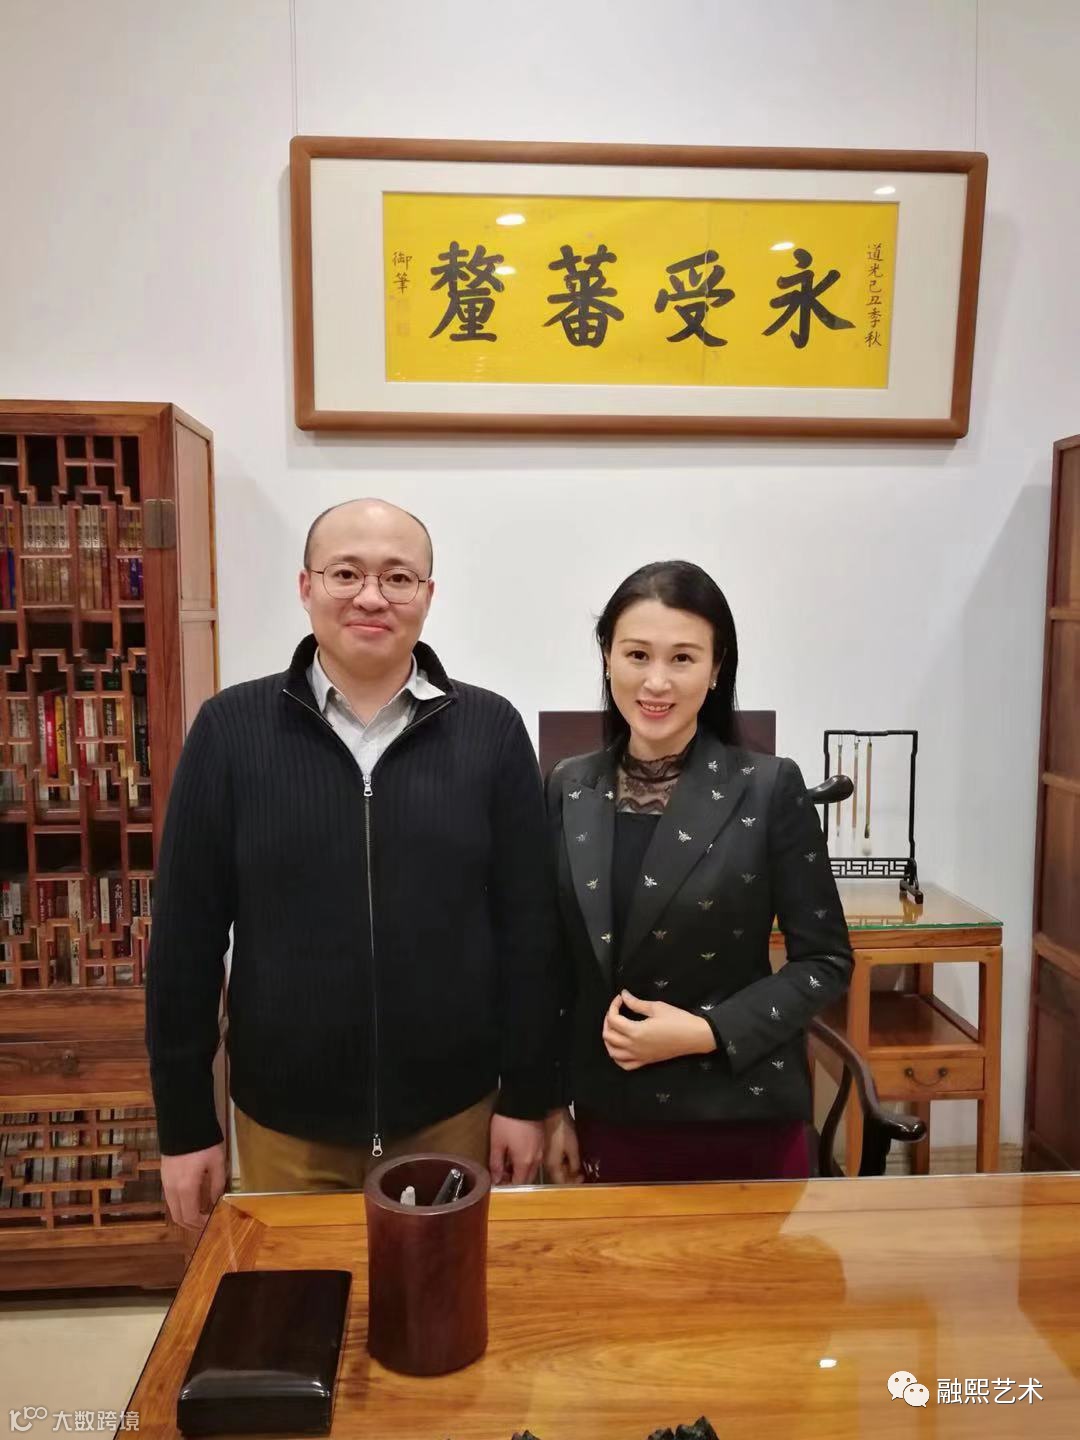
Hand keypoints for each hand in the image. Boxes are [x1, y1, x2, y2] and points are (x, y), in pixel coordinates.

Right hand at [160, 1142, 226, 1229]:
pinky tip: (193, 1199)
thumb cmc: (203, 1143)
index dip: (201, 1224)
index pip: (190, 1217)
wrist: (182, 1124)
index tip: (213, 1223)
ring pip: (173, 1208)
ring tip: (202, 1212)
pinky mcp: (164, 1176)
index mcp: (186, 1188)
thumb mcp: (217, 1162)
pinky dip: (181, 1204)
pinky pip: (171, 1198)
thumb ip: (217, 1184)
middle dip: (192, 1224)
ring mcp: (165, 1183)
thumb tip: (216, 1201)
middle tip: (206, 1223)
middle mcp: (172, 1190)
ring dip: (185, 1214)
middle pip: (178, 1217)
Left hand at [489, 1113, 543, 1184]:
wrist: (524, 1101)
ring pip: (532, 1168)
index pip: (518, 1183)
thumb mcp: (497, 1142)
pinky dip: (526, 1161)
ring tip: (507, 1162)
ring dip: (521, 1170)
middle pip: (526, 1178)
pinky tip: (516, 1152)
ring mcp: (541, 1150)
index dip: (507, 1186)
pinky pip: (535, 1158)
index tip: (497, 1182)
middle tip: (501, 1173)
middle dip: (514, 1179)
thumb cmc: (509, 1121)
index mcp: (525, 1162)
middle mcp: (536, 1159)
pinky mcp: (542, 1141)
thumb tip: (495, 1179)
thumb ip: (496, 1163)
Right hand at [543, 1107, 582, 1183]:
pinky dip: (563, 1164)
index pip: (562, 1182)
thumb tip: (576, 1173)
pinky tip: (569, 1160)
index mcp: (552, 1165)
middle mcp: (547, 1164)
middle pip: (558, 1178)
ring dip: (566, 1172)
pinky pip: (555, 1163)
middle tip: (580, 1175)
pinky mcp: (547, 1150)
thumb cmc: (562, 1130)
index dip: (573, 1183)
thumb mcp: (572, 1148)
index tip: (582, 1179)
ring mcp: (546, 1157)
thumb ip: (574, 1163)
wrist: (551, 1114)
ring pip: (556, 1171)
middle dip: (570, 1179)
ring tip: (576, 1169)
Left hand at [602, 990, 716, 1070]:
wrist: (694, 1036)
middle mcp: (634, 1046)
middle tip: (616, 1010)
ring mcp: (639, 1056)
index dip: (613, 1006)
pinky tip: (620, 1048)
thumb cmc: (677, 1020)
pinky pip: (624, 1064)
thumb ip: (636, 1003)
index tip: (620, 998)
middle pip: (608, 1036)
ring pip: (613, 1052)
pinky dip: (617, 1057)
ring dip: (609, 1039)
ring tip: (615, 1028)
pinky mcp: (645, 1062)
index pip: (613, 1019)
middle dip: (608, 1020)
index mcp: (636, 1031)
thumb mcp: (656, 1008)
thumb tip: (624, 995)